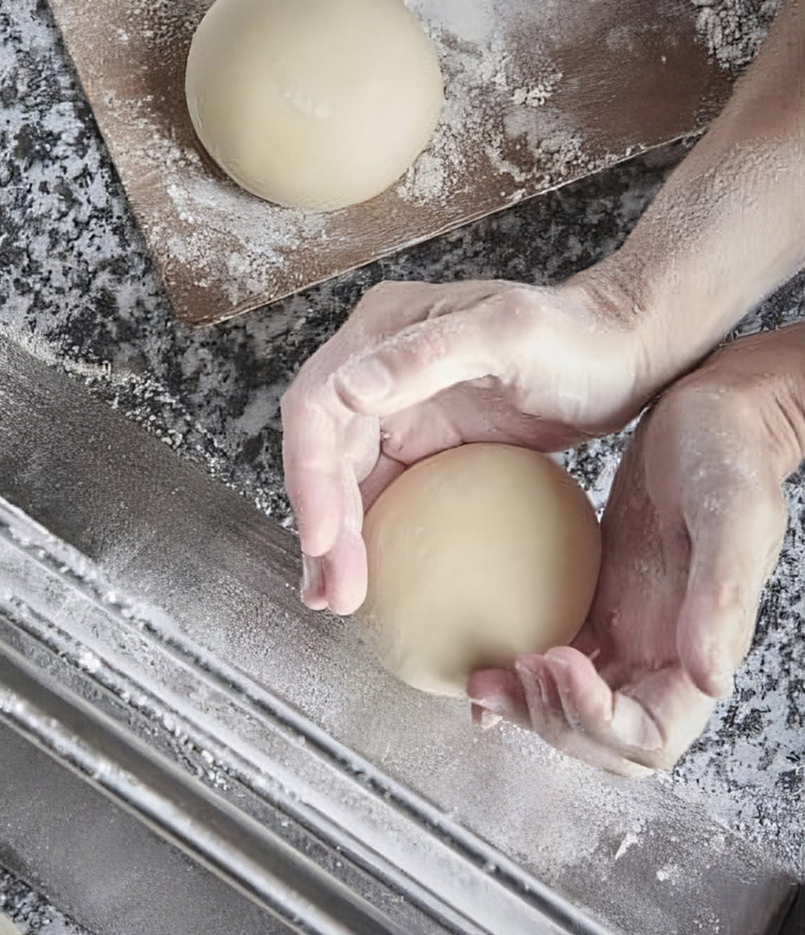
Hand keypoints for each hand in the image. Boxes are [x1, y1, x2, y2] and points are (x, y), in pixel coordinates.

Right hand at [281, 274, 659, 614]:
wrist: (625, 352)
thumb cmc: (577, 336)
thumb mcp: (508, 336)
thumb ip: (425, 357)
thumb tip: (346, 389)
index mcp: (379, 334)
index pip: (317, 408)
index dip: (308, 475)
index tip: (324, 539)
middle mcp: (376, 373)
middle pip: (323, 455)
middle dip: (322, 525)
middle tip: (332, 593)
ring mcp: (398, 412)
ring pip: (346, 483)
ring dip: (337, 543)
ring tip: (335, 600)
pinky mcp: (424, 447)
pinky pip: (385, 498)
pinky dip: (372, 540)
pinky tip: (373, 583)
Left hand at [468, 325, 804, 774]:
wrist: (707, 414)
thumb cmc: (730, 455)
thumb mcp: (734, 517)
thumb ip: (721, 599)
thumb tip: (709, 681)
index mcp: (697, 648)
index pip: (648, 734)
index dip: (596, 720)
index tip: (555, 660)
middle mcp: (659, 653)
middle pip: (601, 737)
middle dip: (548, 723)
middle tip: (498, 680)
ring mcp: (624, 631)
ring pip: (570, 705)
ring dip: (524, 704)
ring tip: (477, 679)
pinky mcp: (593, 600)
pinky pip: (553, 653)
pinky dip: (518, 668)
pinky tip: (481, 654)